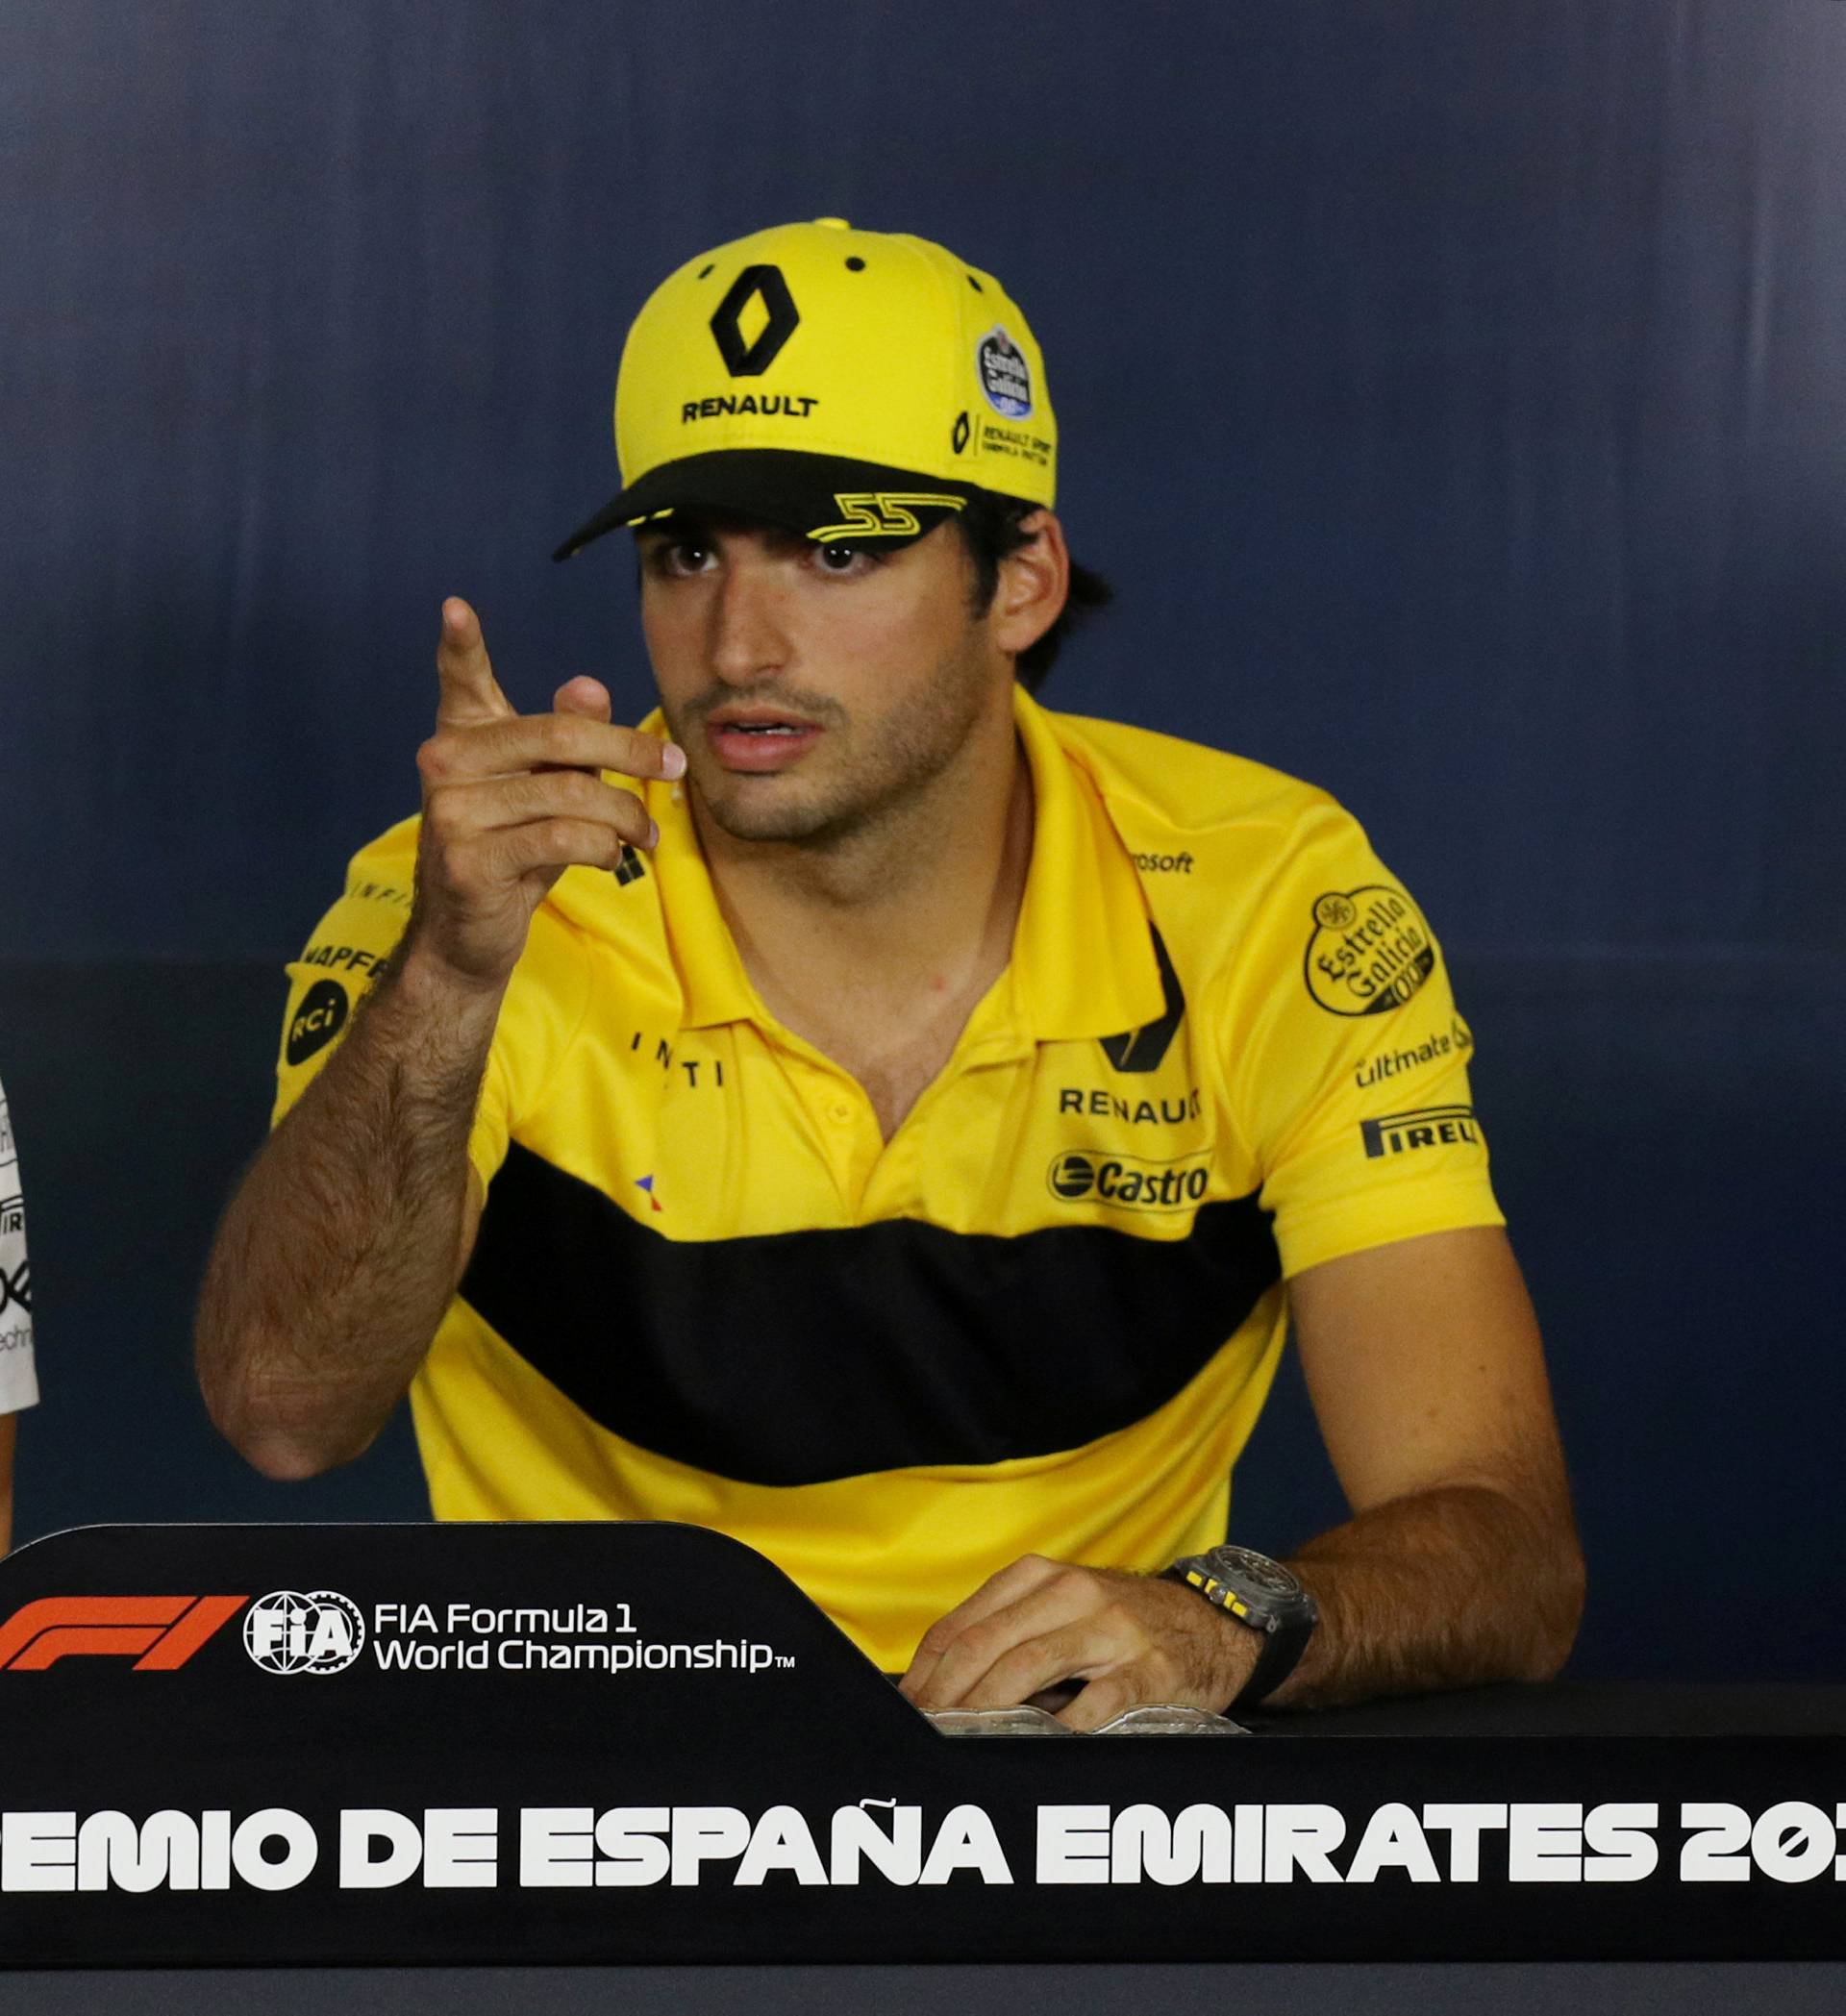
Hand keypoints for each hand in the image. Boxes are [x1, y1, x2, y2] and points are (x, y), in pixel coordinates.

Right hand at [408, 598, 685, 992]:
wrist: (471, 937)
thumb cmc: (516, 853)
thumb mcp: (550, 792)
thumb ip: (571, 741)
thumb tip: (589, 686)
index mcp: (464, 737)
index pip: (461, 683)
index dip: (460, 645)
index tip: (456, 607)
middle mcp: (446, 764)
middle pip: (558, 736)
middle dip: (628, 751)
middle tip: (673, 767)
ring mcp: (451, 812)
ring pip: (570, 794)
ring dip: (625, 816)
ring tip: (646, 835)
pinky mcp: (468, 861)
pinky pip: (561, 838)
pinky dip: (603, 848)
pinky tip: (614, 858)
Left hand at [898, 1554, 1260, 1730]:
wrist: (1209, 1624)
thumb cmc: (1117, 1624)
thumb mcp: (1059, 1607)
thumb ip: (1006, 1633)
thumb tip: (936, 1688)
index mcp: (1037, 1577)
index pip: (960, 1625)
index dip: (926, 1672)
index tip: (907, 1710)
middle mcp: (1070, 1594)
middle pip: (985, 1644)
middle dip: (945, 1695)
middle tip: (924, 1734)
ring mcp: (1112, 1630)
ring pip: (1030, 1666)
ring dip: (986, 1709)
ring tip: (961, 1740)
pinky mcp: (1149, 1669)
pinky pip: (1098, 1701)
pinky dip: (1065, 1727)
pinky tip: (1042, 1746)